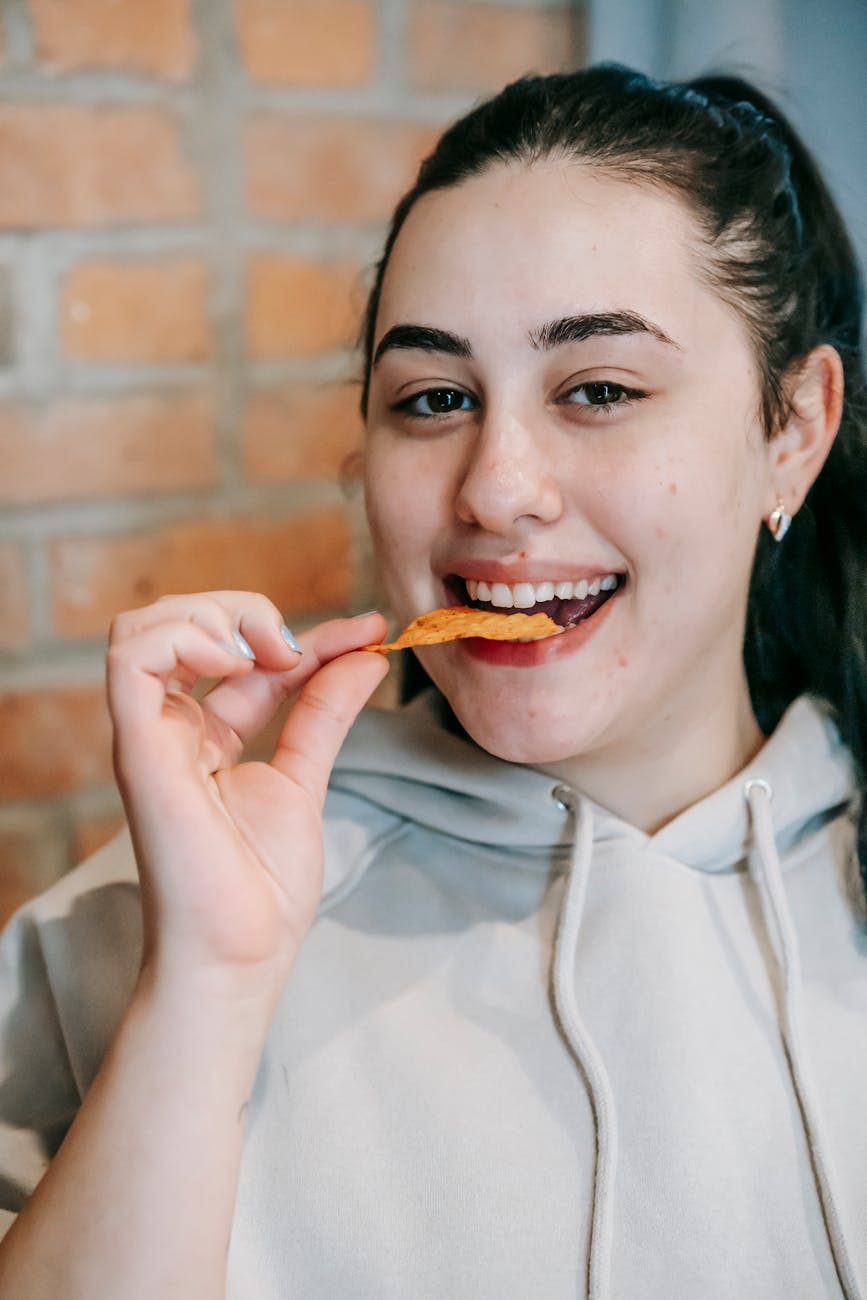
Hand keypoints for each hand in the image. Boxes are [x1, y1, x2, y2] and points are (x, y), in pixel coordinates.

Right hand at [106, 593, 388, 1010]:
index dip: (306, 633)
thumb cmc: (262, 887)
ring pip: (144, 628)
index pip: (247, 657)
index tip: (367, 629)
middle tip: (301, 646)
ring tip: (267, 651)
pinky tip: (238, 663)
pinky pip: (130, 660)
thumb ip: (325, 711)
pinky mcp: (138, 750)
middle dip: (246, 610)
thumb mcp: (305, 778)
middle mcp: (170, 729)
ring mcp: (149, 738)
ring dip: (211, 615)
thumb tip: (366, 651)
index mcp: (204, 737)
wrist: (242, 954)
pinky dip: (184, 638)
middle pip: (182, 624)